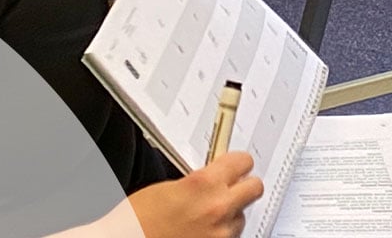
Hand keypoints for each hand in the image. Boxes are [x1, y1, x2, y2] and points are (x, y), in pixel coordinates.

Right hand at [127, 153, 262, 237]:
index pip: (243, 161)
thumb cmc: (136, 223)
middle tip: (231, 187)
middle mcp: (218, 208)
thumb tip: (214, 176)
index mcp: (204, 184)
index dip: (238, 162)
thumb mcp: (168, 188)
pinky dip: (220, 236)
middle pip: (255, 188)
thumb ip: (198, 180)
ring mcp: (220, 235)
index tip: (235, 164)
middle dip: (243, 186)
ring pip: (242, 217)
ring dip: (230, 216)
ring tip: (206, 219)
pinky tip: (202, 233)